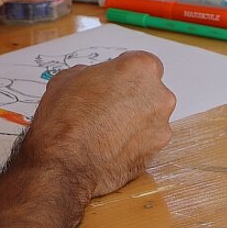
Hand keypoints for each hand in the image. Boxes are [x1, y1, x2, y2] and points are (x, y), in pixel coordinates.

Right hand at [18, 51, 174, 198]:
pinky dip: (133, 142)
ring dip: (133, 120)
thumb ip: (91, 73)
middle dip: (132, 96)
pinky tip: (110, 145)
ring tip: (105, 130)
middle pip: (150, 90)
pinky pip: (146, 141)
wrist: (65, 163)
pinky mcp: (157, 152)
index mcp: (140, 68)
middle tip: (106, 106)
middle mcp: (159, 95)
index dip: (124, 73)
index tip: (112, 82)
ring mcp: (161, 125)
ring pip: (150, 117)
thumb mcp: (68, 78)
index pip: (141, 63)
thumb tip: (93, 80)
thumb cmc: (65, 120)